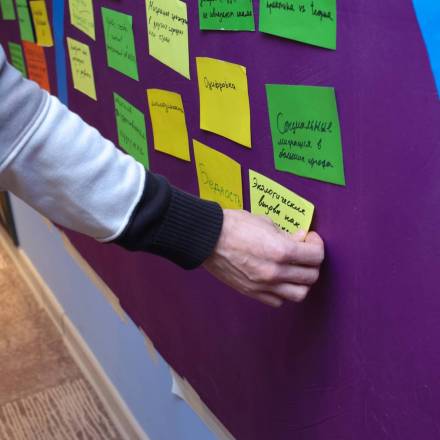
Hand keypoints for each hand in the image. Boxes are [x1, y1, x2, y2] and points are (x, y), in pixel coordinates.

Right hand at [203, 210, 323, 306]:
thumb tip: (300, 240)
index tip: (310, 239)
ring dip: (302, 281)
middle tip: (305, 253)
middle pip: (311, 276)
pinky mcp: (252, 292)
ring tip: (295, 270)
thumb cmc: (233, 226)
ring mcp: (264, 285)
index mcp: (281, 251)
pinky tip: (278, 279)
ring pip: (299, 294)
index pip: (316, 256)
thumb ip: (286, 235)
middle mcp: (276, 272)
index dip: (317, 245)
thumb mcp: (265, 223)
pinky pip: (278, 300)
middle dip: (312, 263)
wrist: (206, 238)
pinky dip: (283, 292)